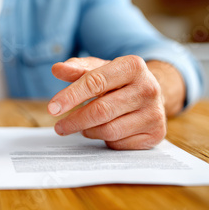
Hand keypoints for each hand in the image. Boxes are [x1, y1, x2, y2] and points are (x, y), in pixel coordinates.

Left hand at [48, 55, 165, 149]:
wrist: (149, 93)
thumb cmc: (117, 80)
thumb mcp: (98, 69)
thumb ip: (76, 68)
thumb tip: (57, 69)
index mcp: (133, 66)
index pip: (95, 82)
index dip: (70, 96)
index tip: (52, 108)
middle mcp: (148, 88)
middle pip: (101, 111)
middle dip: (74, 120)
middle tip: (59, 127)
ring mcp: (155, 113)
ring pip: (109, 130)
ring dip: (88, 130)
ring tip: (82, 125)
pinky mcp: (156, 134)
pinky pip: (119, 143)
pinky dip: (104, 139)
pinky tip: (103, 130)